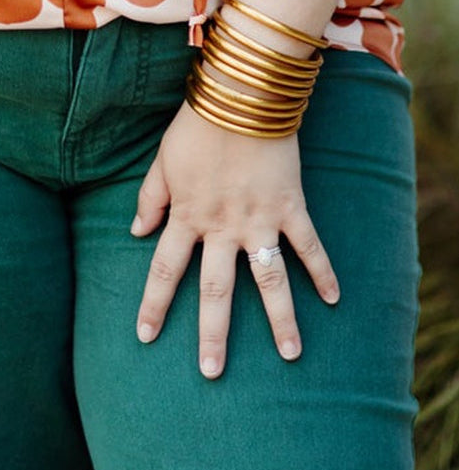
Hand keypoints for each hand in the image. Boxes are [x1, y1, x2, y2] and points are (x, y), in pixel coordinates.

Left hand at [131, 101, 339, 377]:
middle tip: (212, 372)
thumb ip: (150, 199)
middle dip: (213, 333)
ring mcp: (258, 219)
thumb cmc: (196, 125)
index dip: (155, 303)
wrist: (240, 96)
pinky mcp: (290, 206)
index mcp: (186, 215)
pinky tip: (333, 299)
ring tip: (291, 355)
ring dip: (280, 319)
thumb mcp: (162, 160)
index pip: (165, 269)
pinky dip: (322, 271)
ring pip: (269, 279)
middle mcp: (221, 226)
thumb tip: (137, 232)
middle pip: (216, 289)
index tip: (146, 335)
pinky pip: (308, 246)